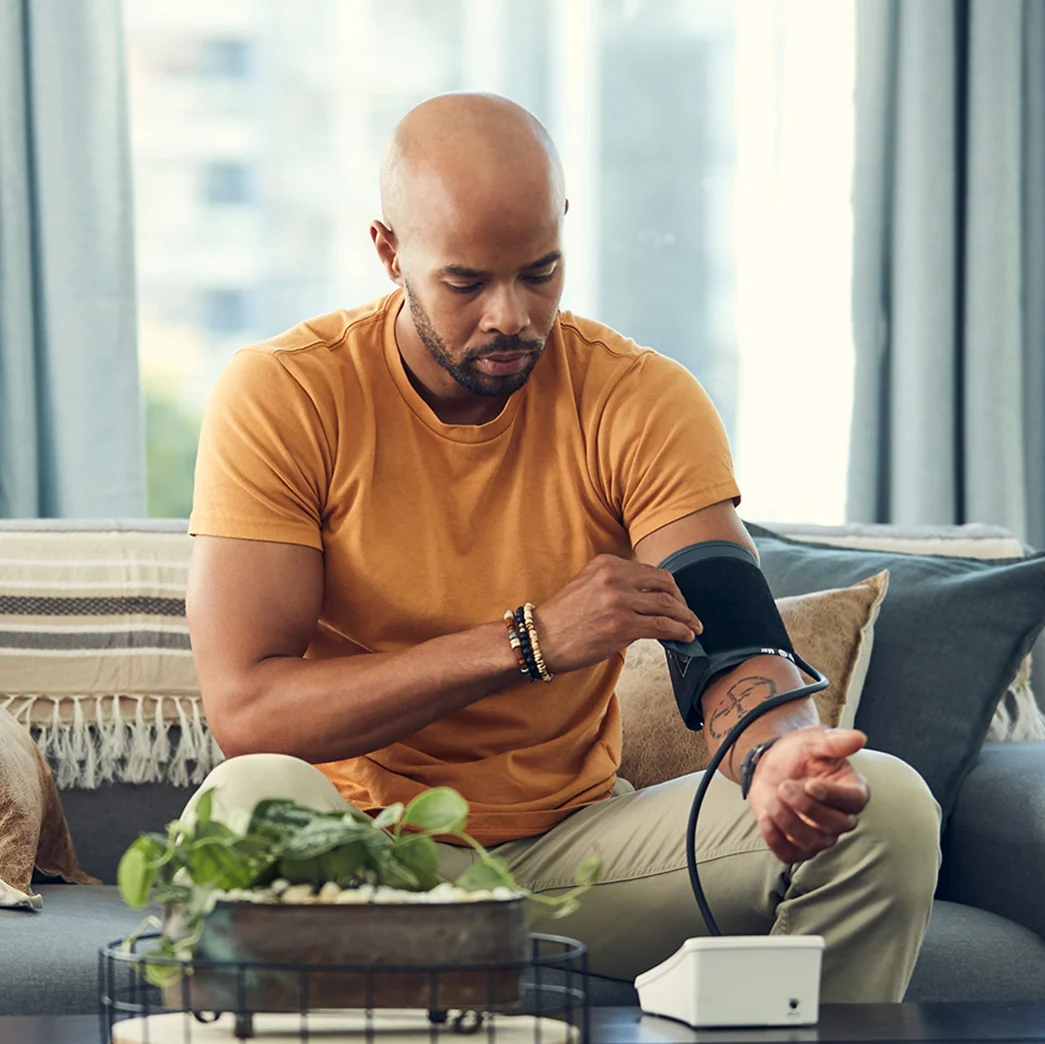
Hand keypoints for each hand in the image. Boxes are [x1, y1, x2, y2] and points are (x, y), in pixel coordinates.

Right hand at [533, 554, 701, 673]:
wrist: (540, 639)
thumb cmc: (563, 618)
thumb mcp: (588, 585)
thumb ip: (616, 583)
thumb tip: (648, 597)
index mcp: (607, 563)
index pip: (650, 571)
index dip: (669, 587)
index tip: (677, 599)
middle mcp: (614, 577)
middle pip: (664, 584)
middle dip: (682, 600)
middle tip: (688, 614)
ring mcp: (619, 601)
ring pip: (668, 605)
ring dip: (686, 618)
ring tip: (694, 627)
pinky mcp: (623, 626)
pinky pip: (662, 626)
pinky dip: (680, 631)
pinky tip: (686, 636)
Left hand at [745, 727, 868, 862]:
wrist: (769, 765)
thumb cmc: (797, 753)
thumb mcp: (812, 740)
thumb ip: (834, 741)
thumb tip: (859, 738)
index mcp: (851, 790)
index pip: (855, 801)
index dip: (833, 796)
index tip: (810, 784)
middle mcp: (840, 817)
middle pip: (836, 825)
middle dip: (806, 807)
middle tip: (784, 786)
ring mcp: (819, 835)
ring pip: (814, 843)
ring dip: (788, 822)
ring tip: (771, 800)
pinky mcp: (796, 846)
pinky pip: (790, 856)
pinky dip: (775, 839)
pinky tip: (765, 817)